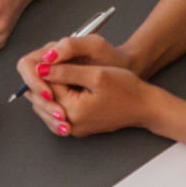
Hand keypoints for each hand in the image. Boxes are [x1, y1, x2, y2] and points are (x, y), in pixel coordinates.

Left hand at [15, 34, 157, 136]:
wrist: (144, 106)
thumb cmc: (126, 89)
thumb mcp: (96, 74)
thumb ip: (65, 72)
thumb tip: (40, 69)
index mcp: (72, 110)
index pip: (44, 88)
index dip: (45, 70)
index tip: (53, 58)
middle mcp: (70, 123)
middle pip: (41, 100)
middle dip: (43, 81)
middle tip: (56, 64)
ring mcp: (73, 128)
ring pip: (46, 107)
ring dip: (48, 90)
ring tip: (60, 73)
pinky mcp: (78, 127)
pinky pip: (56, 113)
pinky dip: (55, 100)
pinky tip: (63, 87)